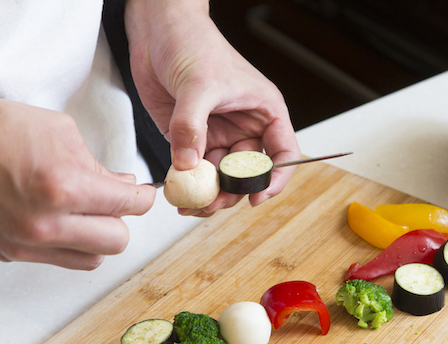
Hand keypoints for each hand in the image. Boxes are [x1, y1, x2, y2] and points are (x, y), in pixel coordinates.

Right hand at [0, 100, 155, 269]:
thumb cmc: (0, 132)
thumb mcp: (60, 132)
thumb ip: (99, 165)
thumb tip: (125, 185)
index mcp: (62, 187)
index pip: (128, 206)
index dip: (144, 198)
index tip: (145, 195)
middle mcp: (45, 223)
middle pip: (117, 241)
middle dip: (122, 219)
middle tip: (115, 202)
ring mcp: (26, 243)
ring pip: (93, 259)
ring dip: (98, 237)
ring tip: (88, 214)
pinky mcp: (12, 254)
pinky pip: (61, 260)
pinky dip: (71, 245)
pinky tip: (64, 222)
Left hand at [125, 0, 300, 216]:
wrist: (158, 31)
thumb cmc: (193, 42)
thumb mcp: (199, 83)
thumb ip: (191, 125)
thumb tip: (187, 164)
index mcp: (264, 112)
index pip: (283, 153)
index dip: (275, 179)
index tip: (256, 196)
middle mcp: (244, 127)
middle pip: (249, 173)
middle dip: (233, 192)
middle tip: (212, 203)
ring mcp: (219, 134)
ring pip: (221, 177)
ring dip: (208, 193)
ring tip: (192, 203)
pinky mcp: (192, 139)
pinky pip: (195, 170)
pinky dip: (188, 184)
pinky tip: (179, 191)